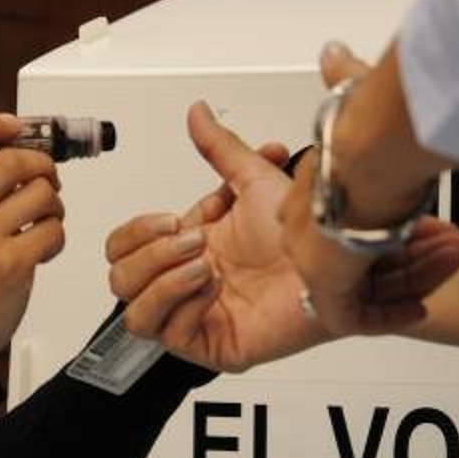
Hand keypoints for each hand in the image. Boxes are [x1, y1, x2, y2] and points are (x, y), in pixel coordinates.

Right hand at [0, 113, 64, 358]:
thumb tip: (17, 143)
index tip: (13, 126)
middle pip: (11, 162)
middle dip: (41, 164)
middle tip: (46, 176)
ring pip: (40, 194)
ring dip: (54, 203)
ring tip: (44, 217)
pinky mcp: (10, 265)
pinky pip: (52, 230)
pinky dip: (56, 235)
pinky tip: (42, 246)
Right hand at [107, 102, 458, 371]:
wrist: (338, 266)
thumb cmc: (308, 235)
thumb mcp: (255, 180)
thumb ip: (220, 148)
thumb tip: (197, 112)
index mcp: (186, 249)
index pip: (124, 248)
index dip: (137, 231)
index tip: (174, 217)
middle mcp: (185, 284)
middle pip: (120, 280)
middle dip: (150, 254)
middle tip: (194, 239)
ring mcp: (196, 316)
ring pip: (134, 313)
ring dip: (162, 282)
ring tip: (203, 265)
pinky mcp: (213, 345)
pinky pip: (170, 334)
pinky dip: (183, 305)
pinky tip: (212, 287)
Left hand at [278, 44, 458, 335]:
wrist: (365, 160)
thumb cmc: (360, 131)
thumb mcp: (349, 97)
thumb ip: (344, 80)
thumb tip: (335, 54)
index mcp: (307, 192)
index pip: (326, 219)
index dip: (366, 220)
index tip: (400, 215)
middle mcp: (306, 231)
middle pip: (344, 257)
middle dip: (396, 252)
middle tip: (438, 242)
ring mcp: (315, 263)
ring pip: (358, 286)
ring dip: (407, 276)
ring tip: (446, 263)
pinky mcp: (328, 290)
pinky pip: (356, 317)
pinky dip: (390, 316)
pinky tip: (419, 309)